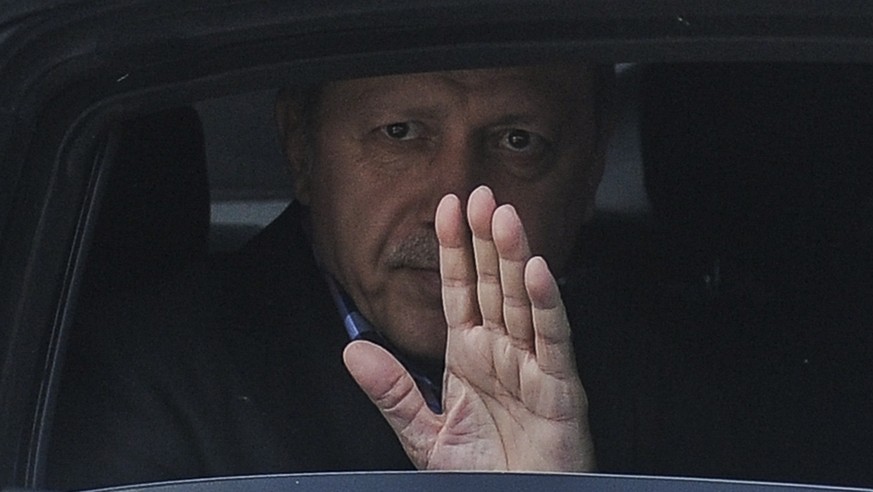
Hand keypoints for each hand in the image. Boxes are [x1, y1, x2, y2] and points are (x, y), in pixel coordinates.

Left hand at [343, 185, 594, 471]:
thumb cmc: (482, 475)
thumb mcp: (424, 434)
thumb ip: (392, 392)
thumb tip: (352, 351)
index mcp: (469, 357)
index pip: (459, 291)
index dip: (453, 250)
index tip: (447, 208)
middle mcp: (502, 352)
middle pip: (493, 284)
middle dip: (485, 239)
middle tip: (480, 194)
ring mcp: (532, 366)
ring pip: (523, 301)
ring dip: (514, 257)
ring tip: (504, 216)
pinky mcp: (560, 389)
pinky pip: (552, 340)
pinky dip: (547, 305)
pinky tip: (535, 271)